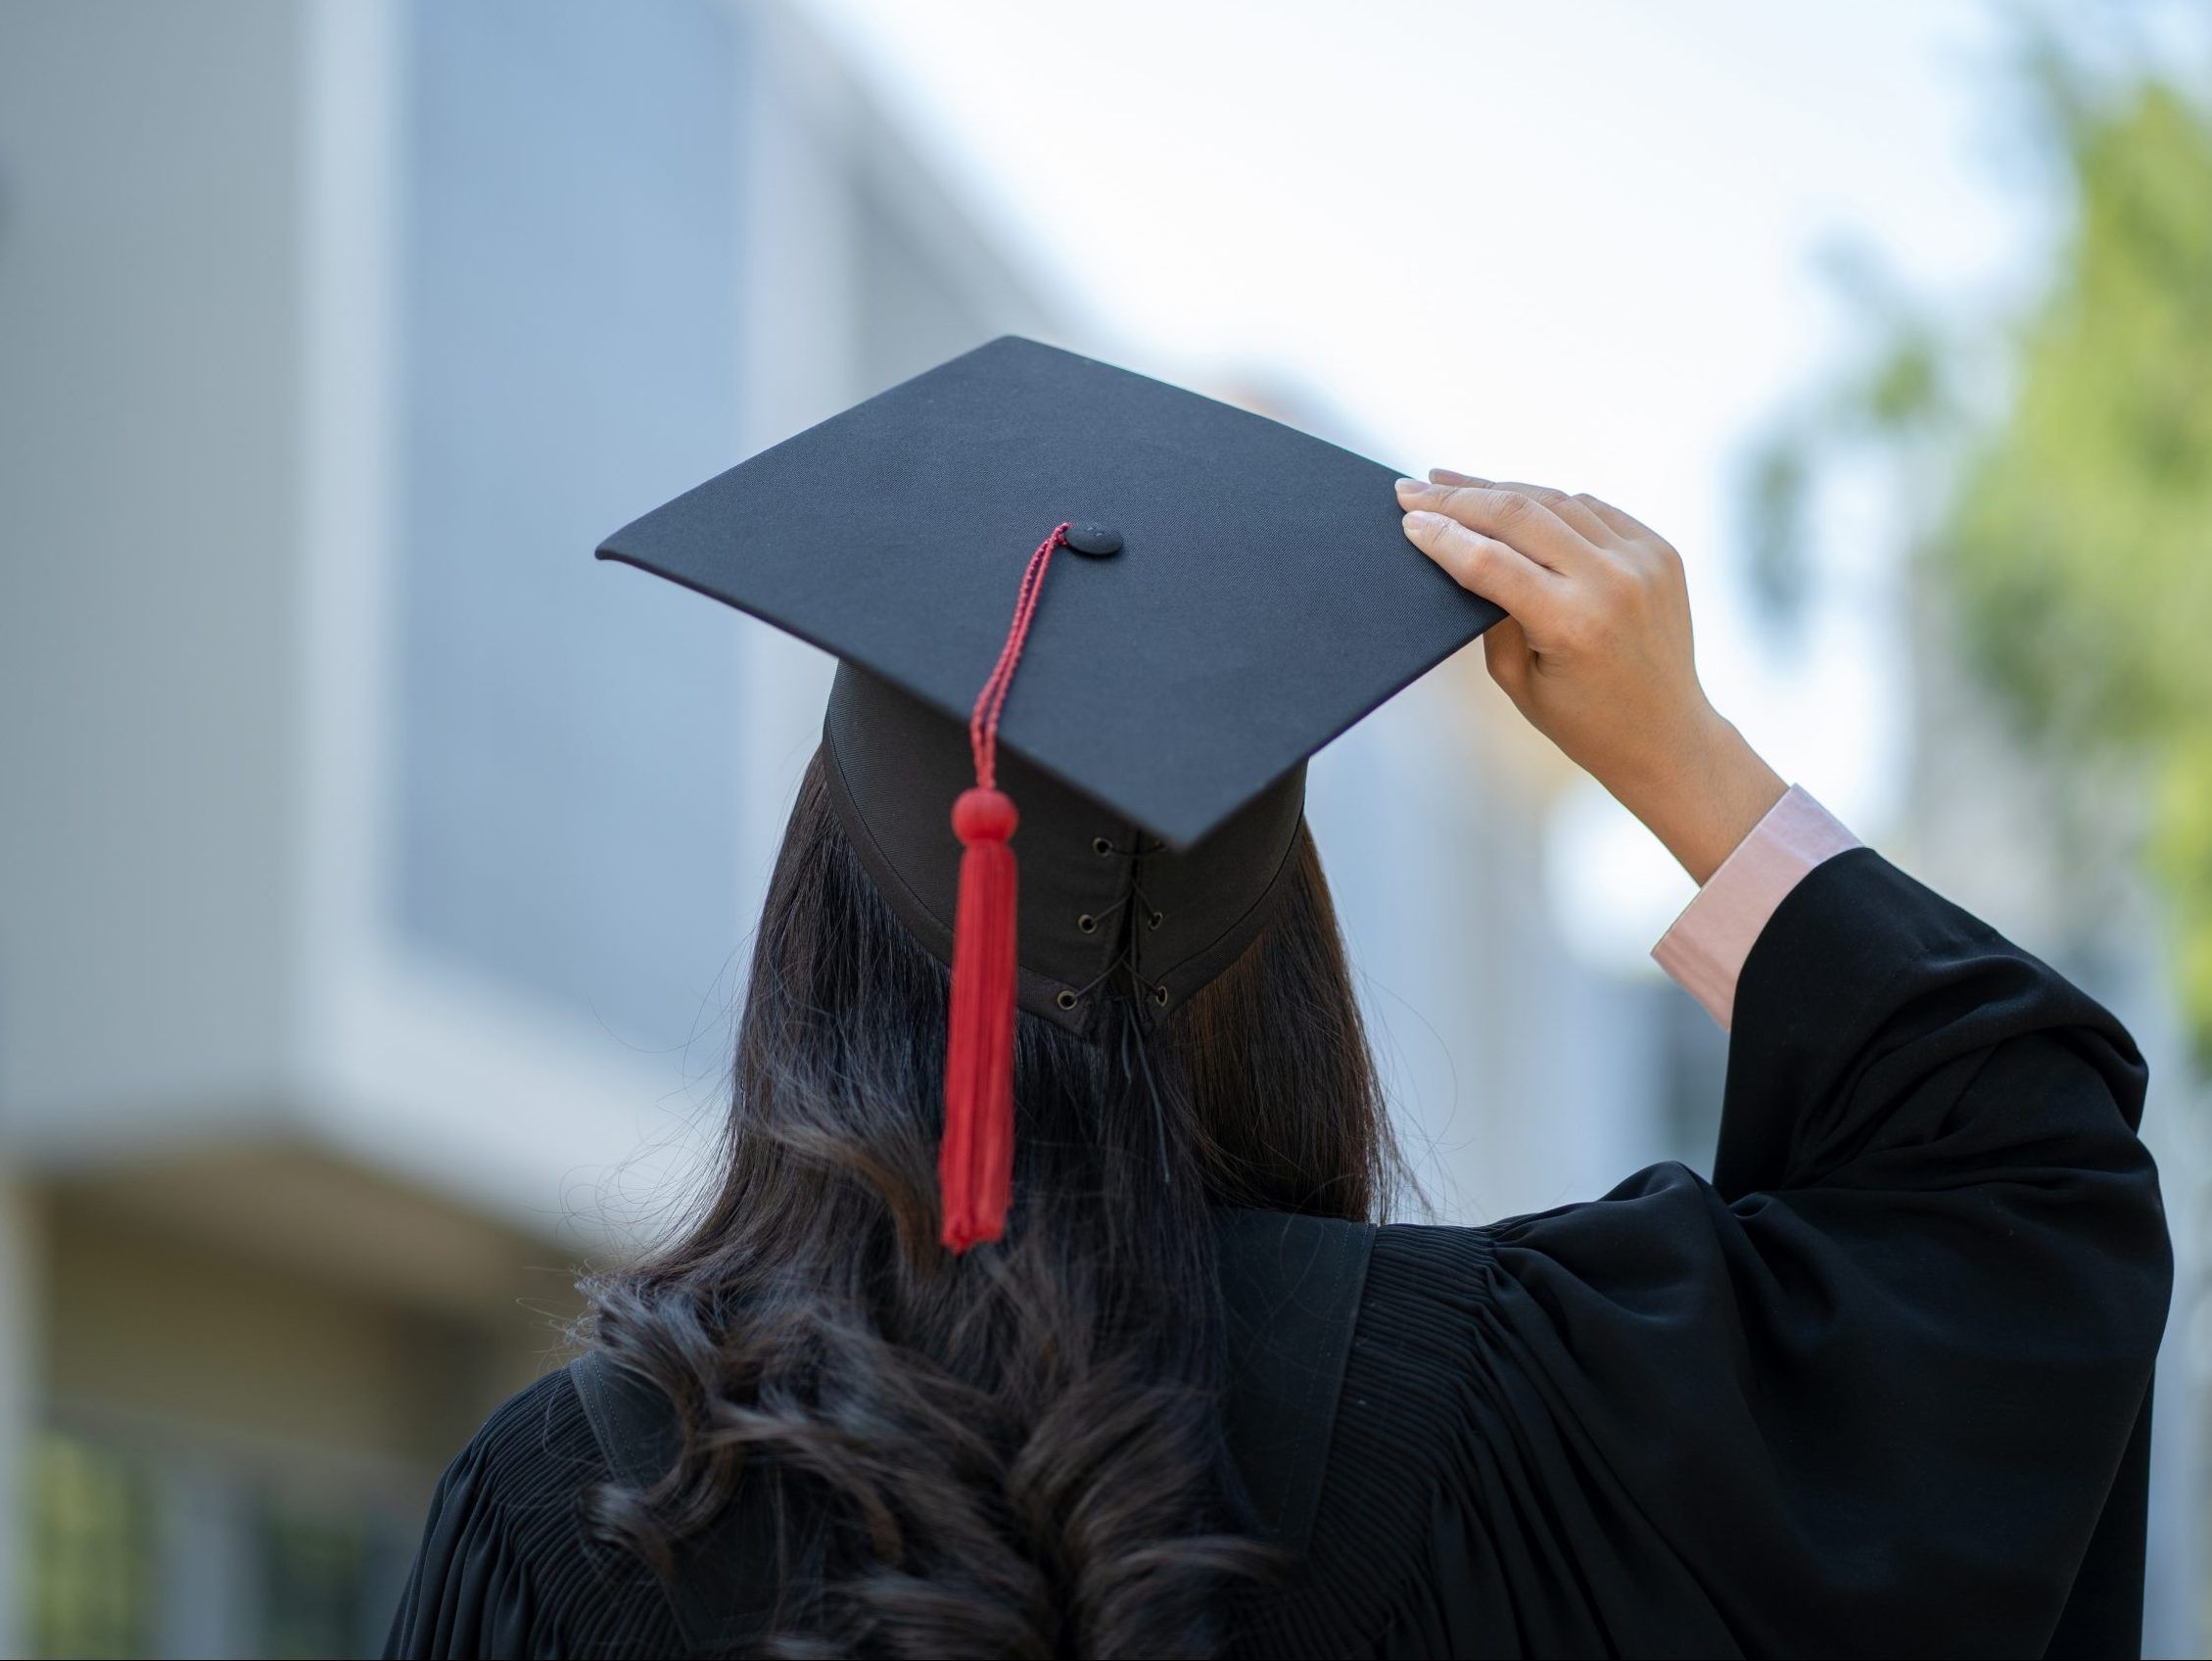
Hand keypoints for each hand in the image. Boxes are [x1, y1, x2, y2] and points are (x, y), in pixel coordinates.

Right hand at [1397, 470, 1784, 883]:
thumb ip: (1490, 616)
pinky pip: (1592, 509)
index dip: (1443, 536)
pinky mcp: (1659, 550)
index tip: (1409, 520)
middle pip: (1520, 514)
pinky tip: (1515, 499)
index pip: (1490, 561)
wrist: (1667, 735)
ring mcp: (1643, 560)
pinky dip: (1549, 502)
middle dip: (1459, 498)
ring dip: (1500, 490)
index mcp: (1572, 623)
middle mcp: (1613, 582)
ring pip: (1556, 500)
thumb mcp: (1518, 681)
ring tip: (1454, 485)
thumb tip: (1463, 553)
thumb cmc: (1587, 722)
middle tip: (1414, 489)